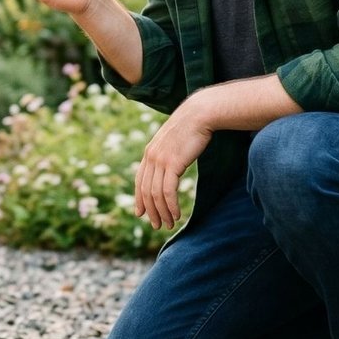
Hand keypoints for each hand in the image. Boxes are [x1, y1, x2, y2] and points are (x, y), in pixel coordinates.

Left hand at [135, 97, 212, 229]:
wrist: (200, 113)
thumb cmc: (191, 127)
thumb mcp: (174, 141)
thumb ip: (168, 154)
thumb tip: (171, 166)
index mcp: (149, 152)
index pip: (139, 181)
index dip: (139, 199)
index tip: (141, 214)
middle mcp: (151, 157)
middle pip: (145, 191)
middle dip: (150, 211)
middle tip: (157, 225)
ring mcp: (160, 160)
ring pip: (155, 194)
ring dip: (162, 212)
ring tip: (169, 224)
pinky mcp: (172, 163)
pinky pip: (167, 191)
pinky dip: (171, 206)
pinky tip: (176, 214)